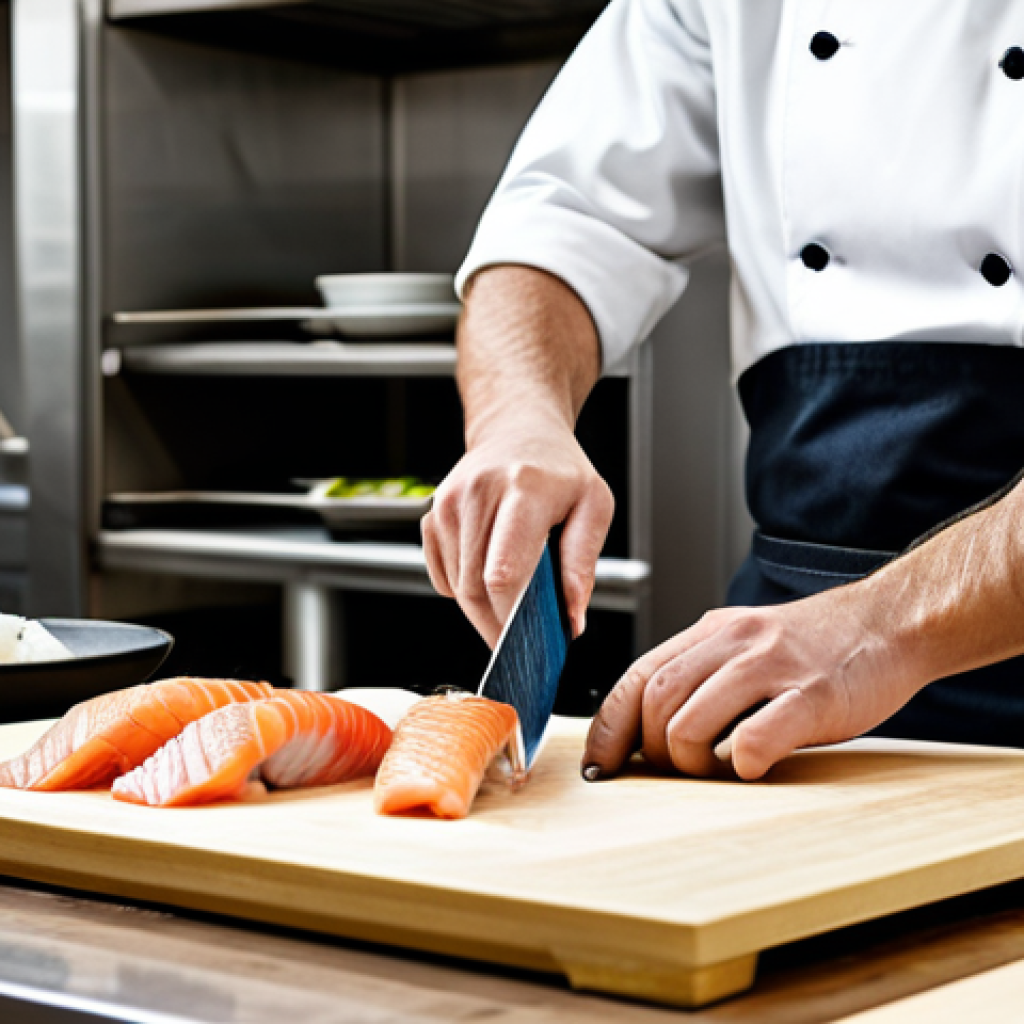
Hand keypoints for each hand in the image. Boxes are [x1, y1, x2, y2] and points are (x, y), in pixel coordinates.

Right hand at [422, 410, 613, 647]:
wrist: (517, 429)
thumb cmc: (559, 469)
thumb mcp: (594, 506)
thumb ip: (583, 564)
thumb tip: (571, 620)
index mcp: (523, 489)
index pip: (504, 572)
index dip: (512, 619)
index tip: (530, 646)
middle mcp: (478, 493)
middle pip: (476, 587)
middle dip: (499, 626)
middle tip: (523, 644)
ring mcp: (448, 504)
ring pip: (458, 587)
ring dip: (485, 609)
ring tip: (514, 605)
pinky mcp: (431, 515)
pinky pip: (443, 576)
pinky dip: (465, 590)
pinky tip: (490, 575)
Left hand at [582, 586, 926, 780]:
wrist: (890, 622)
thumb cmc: (815, 646)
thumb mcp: (744, 643)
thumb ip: (701, 672)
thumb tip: (647, 728)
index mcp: (710, 631)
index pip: (636, 677)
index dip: (610, 728)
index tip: (601, 766)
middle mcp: (733, 641)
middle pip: (654, 701)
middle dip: (650, 749)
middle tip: (674, 771)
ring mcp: (771, 666)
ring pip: (689, 721)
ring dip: (690, 761)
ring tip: (714, 772)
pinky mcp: (812, 695)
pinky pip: (756, 737)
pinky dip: (743, 765)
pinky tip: (755, 768)